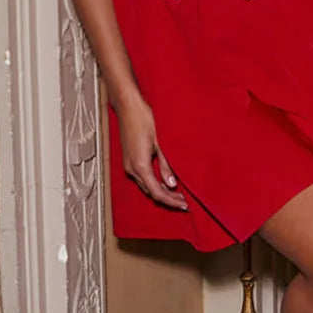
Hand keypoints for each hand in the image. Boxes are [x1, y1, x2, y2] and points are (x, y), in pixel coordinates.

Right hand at [116, 96, 187, 210]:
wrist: (128, 107)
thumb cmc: (144, 119)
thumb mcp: (160, 143)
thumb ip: (166, 165)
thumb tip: (172, 184)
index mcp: (140, 166)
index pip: (157, 192)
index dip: (171, 201)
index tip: (184, 205)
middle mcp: (132, 169)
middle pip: (151, 192)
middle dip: (168, 198)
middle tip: (184, 201)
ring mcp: (129, 165)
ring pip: (146, 186)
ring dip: (161, 191)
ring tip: (177, 193)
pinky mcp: (129, 160)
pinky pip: (142, 178)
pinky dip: (154, 183)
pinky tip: (164, 180)